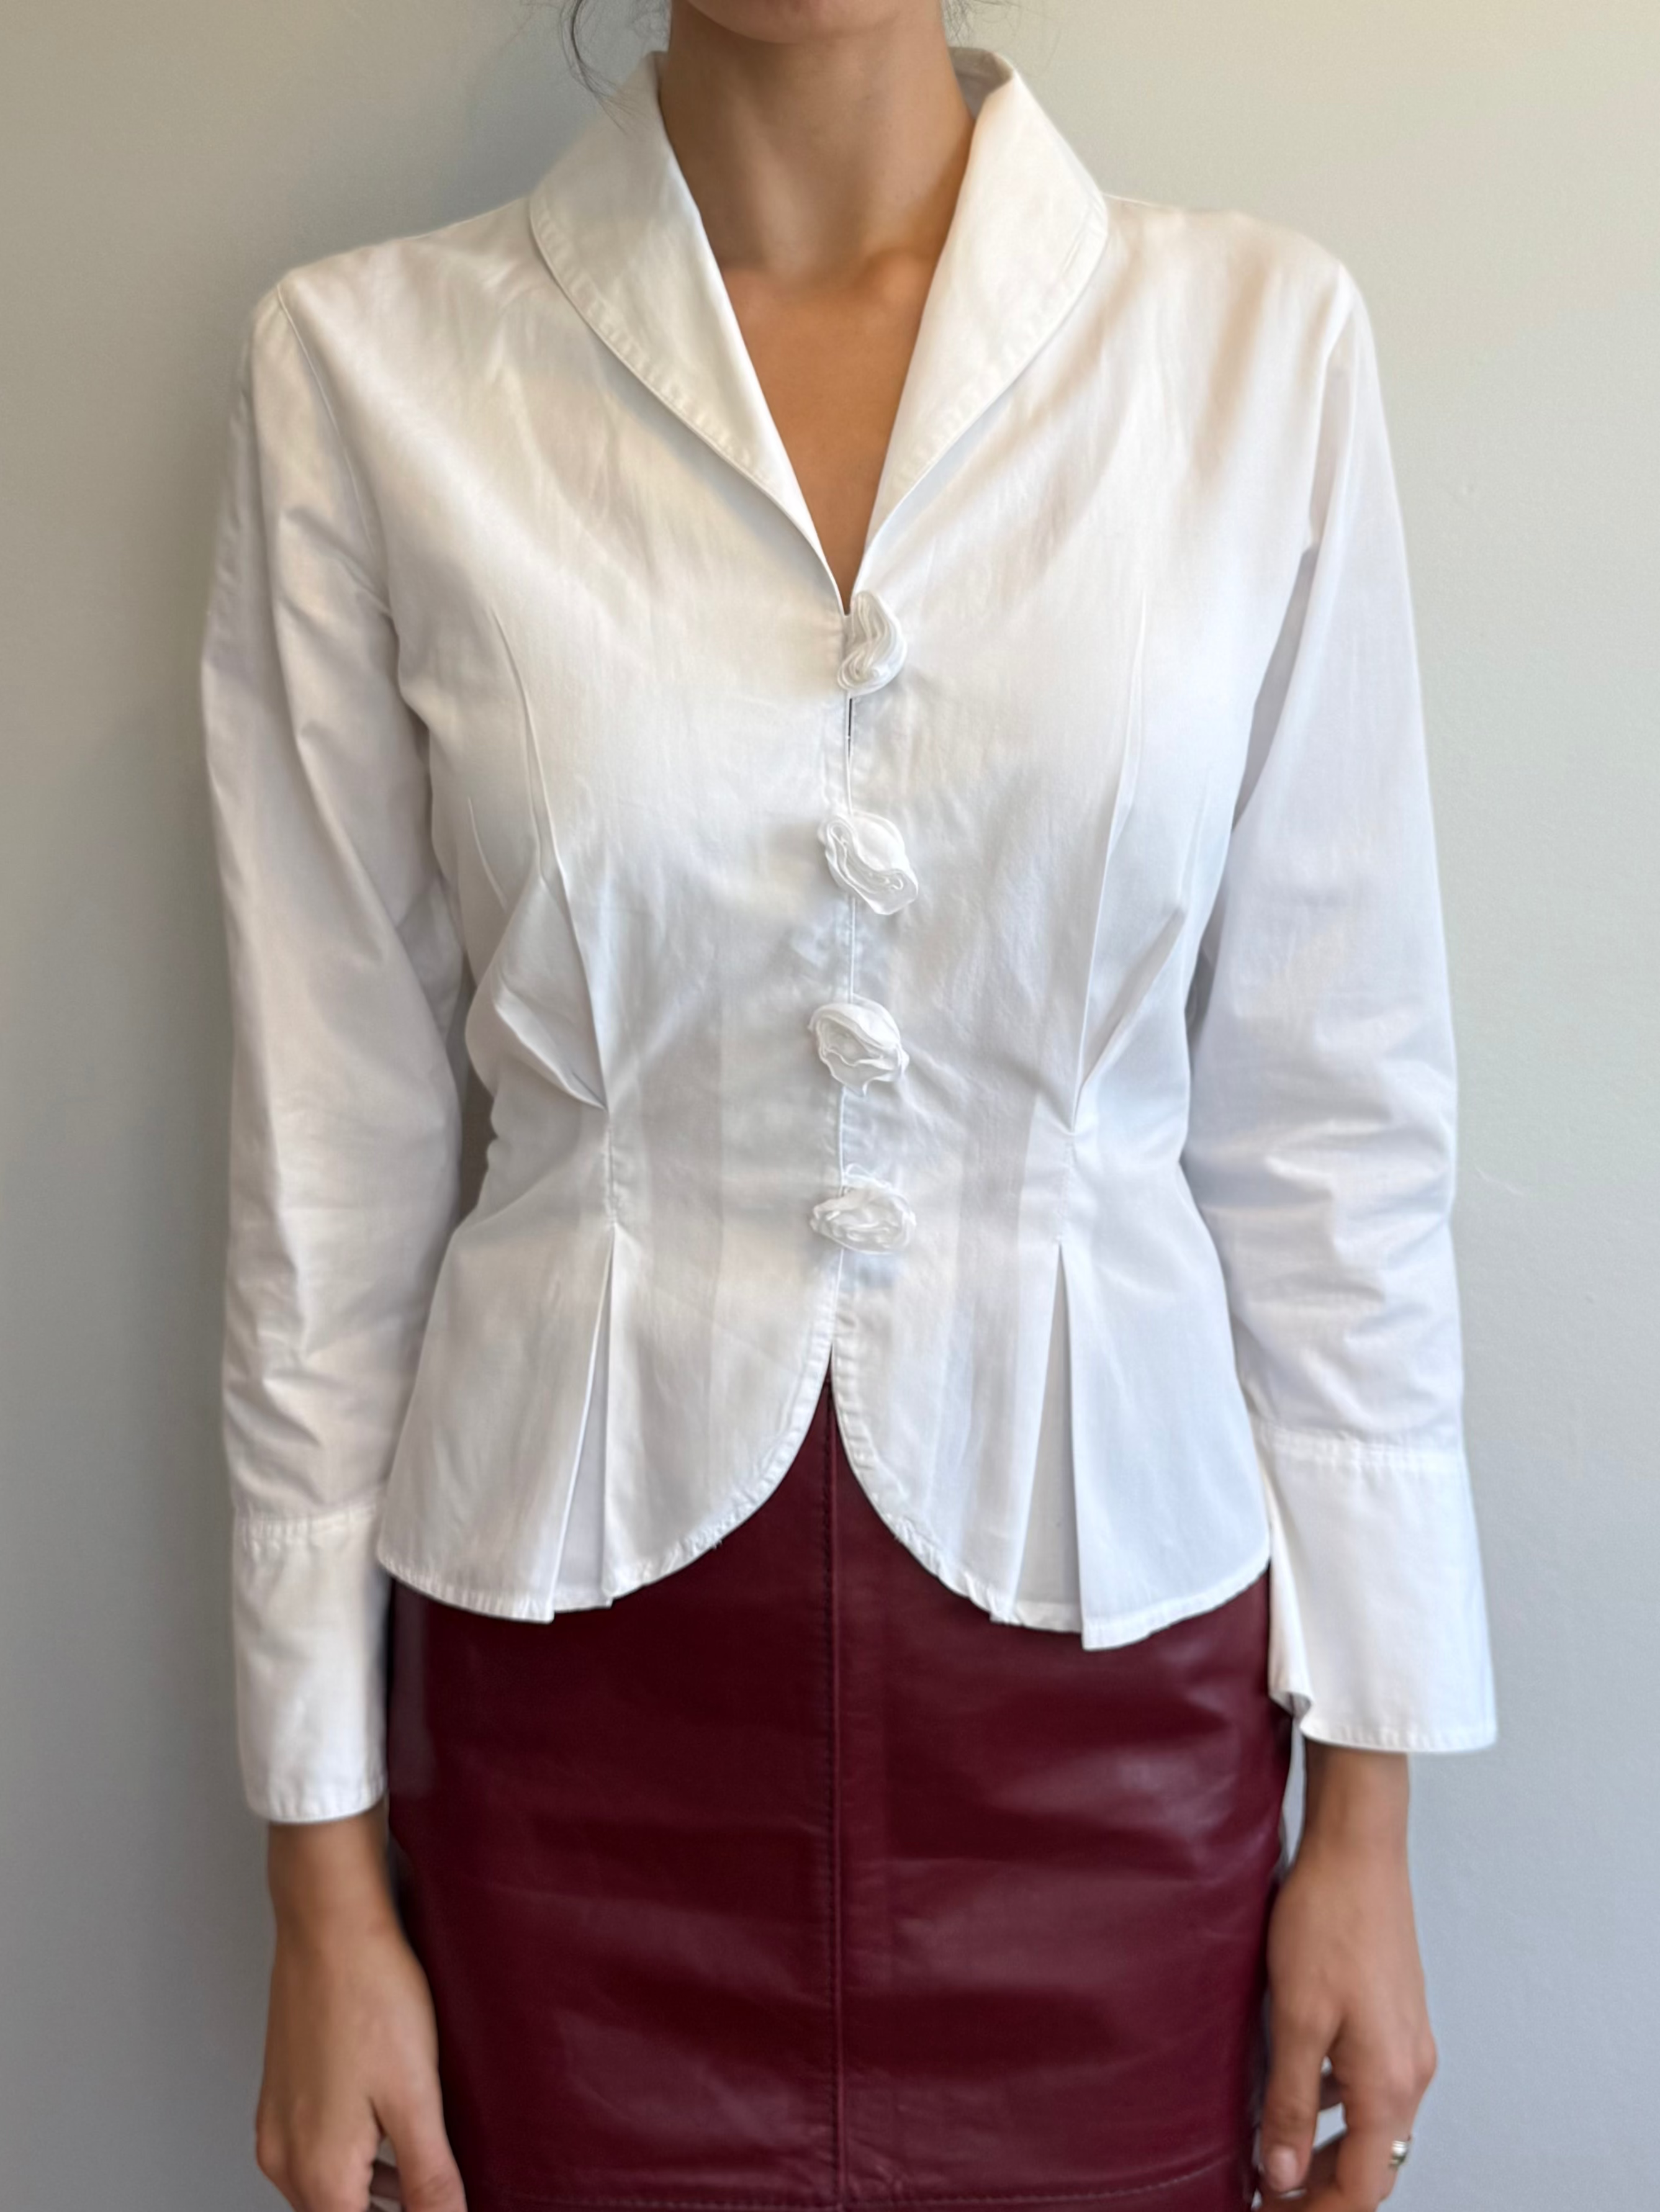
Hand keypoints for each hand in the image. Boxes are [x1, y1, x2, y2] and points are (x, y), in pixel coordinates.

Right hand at [255, 1801, 466, 2211]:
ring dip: (370, 2193)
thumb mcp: (416, 2097)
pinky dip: (351, 2159)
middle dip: (387, 2209)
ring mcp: (276, 2126)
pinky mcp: (279, 2094)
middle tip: (434, 2191)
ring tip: (421, 2176)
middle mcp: (285, 2158)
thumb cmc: (370, 1996)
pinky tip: (389, 2135)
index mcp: (319, 2172)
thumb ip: (430, 2177)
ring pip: (324, 2189)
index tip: (435, 2202)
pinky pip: (313, 2151)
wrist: (329, 1926)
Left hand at [1257, 1745, 1436, 2208]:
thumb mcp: (1295, 2017)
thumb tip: (1281, 2174)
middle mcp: (1410, 2071)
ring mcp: (1407, 2042)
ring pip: (1373, 2124)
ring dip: (1329, 2150)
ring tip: (1276, 2157)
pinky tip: (1299, 2093)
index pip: (1364, 2185)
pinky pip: (1370, 2084)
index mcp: (1389, 2083)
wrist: (1360, 1849)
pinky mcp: (1396, 2016)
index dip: (1319, 2211)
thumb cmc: (1327, 1922)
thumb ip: (1290, 2101)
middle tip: (1271, 2197)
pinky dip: (1336, 2106)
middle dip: (1323, 2189)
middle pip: (1374, 2162)